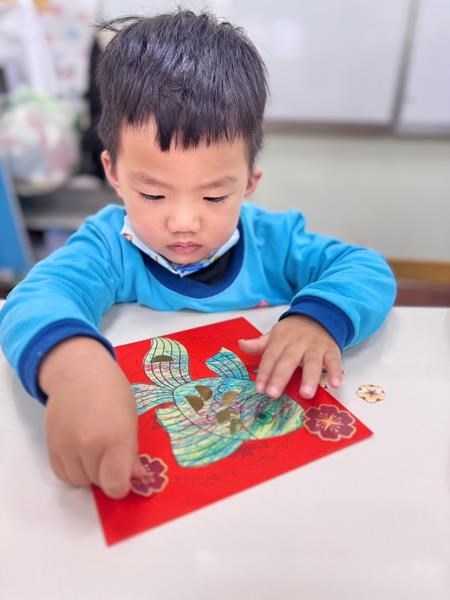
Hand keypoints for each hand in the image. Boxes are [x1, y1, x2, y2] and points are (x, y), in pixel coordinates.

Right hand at [40, 338, 146, 498]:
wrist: (78, 372)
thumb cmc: (112, 390)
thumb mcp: (130, 417)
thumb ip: (132, 451)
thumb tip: (136, 477)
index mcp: (116, 437)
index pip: (116, 484)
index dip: (123, 485)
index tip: (127, 476)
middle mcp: (89, 445)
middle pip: (100, 483)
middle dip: (109, 474)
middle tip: (113, 453)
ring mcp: (67, 447)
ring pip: (80, 481)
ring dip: (91, 473)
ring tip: (97, 450)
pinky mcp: (51, 446)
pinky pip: (63, 474)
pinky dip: (74, 470)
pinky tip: (82, 453)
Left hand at [238, 315, 342, 399]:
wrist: (318, 316)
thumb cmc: (293, 333)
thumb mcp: (275, 335)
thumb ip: (259, 344)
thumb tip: (241, 344)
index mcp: (281, 339)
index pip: (270, 356)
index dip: (264, 372)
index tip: (259, 388)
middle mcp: (298, 343)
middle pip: (288, 360)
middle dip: (280, 377)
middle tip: (273, 394)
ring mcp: (315, 347)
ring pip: (312, 362)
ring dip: (309, 378)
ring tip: (306, 394)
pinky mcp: (331, 351)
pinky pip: (334, 361)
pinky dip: (336, 372)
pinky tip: (336, 384)